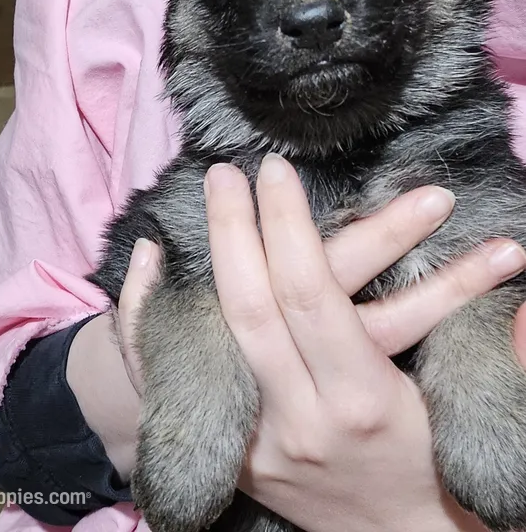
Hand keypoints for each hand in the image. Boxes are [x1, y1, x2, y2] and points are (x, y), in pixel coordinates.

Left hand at [121, 155, 524, 531]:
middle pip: (251, 308)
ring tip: (198, 203)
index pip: (312, 294)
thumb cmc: (441, 467)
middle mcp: (300, 421)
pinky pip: (173, 382)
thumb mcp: (462, 397)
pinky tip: (148, 265)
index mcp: (364, 401)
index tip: (277, 172)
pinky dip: (151, 319)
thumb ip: (479, 331)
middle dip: (235, 229)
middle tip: (226, 171)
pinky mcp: (233, 451)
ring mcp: (256, 442)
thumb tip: (512, 255)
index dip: (289, 225)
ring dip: (199, 262)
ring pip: (209, 339)